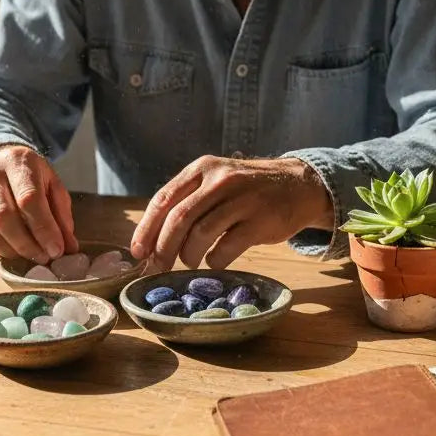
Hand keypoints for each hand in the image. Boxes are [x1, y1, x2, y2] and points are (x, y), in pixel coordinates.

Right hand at [0, 145, 77, 262]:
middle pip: (3, 216)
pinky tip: (9, 252)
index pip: (28, 198)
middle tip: (43, 258)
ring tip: (28, 256)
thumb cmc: (28, 177)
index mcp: (18, 161)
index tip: (57, 250)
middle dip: (26, 244)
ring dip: (9, 251)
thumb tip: (68, 248)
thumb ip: (61, 215)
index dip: (44, 229)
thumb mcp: (51, 185)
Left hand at [131, 155, 333, 271]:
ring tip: (190, 262)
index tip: (138, 252)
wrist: (297, 186)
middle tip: (157, 267)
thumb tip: (152, 239)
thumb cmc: (247, 190)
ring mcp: (242, 199)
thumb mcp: (216, 181)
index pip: (164, 199)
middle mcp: (220, 179)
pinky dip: (214, 260)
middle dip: (163, 248)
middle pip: (179, 218)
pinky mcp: (260, 220)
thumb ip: (188, 201)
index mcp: (202, 168)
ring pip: (200, 233)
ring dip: (188, 256)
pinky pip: (226, 247)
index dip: (146, 228)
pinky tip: (214, 261)